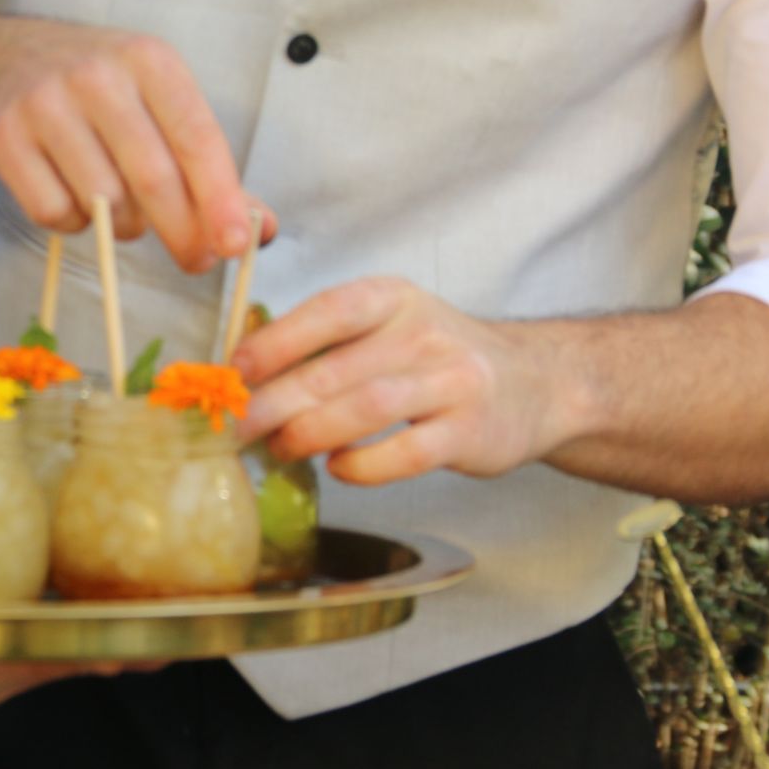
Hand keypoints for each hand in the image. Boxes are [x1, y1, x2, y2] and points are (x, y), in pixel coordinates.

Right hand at [0, 18, 275, 270]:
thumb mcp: (155, 101)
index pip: (196, 137)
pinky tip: (72, 200)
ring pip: (102, 201)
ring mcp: (45, 104)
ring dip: (121, 226)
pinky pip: (53, 211)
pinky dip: (71, 224)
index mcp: (148, 60)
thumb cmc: (95, 90)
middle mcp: (97, 75)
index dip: (221, 197)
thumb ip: (205, 164)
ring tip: (119, 209)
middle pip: (151, 177)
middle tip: (195, 261)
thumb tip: (261, 230)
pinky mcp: (4, 137)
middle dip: (182, 231)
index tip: (237, 244)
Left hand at [232, 277, 578, 485]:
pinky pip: (405, 453)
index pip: (327, 311)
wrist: (536, 383)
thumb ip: (324, 345)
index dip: (274, 342)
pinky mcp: (470, 431)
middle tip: (236, 427)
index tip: (233, 372)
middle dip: (274, 402)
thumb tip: (240, 375)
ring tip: (281, 448)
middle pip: (335, 369)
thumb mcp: (385, 328)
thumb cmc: (433, 359)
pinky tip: (338, 468)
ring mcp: (452, 381)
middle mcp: (424, 333)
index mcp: (392, 299)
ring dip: (311, 433)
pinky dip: (362, 465)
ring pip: (367, 408)